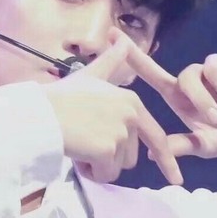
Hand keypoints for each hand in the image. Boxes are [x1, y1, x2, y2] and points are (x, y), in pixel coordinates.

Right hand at [43, 30, 182, 184]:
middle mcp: (131, 115)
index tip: (176, 179)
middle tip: (86, 141)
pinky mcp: (106, 149)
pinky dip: (90, 171)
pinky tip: (76, 153)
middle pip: (130, 156)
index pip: (156, 137)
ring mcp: (120, 133)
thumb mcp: (90, 75)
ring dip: (98, 164)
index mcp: (132, 102)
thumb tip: (122, 38)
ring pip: (117, 168)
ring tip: (79, 145)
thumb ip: (110, 61)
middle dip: (109, 156)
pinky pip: (104, 175)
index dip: (167, 160)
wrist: (40, 113)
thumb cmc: (62, 96)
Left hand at [123, 40, 216, 158]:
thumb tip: (148, 155)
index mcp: (181, 97)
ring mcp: (216, 66)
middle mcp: (195, 78)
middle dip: (203, 101)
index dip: (134, 57)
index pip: (153, 74)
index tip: (111, 37)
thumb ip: (182, 145)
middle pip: (187, 76)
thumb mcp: (207, 146)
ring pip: (211, 68)